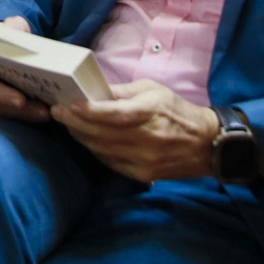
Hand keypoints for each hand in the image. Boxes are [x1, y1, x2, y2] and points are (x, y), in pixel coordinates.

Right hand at [0, 17, 52, 122]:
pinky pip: (11, 114)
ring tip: (42, 111)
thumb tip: (17, 29)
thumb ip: (12, 28)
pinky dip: (27, 115)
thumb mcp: (11, 28)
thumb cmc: (9, 39)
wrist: (14, 52)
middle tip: (22, 101)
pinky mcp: (0, 107)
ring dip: (20, 112)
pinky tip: (44, 113)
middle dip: (3, 97)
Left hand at [51, 80, 218, 182]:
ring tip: (68, 123)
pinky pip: (110, 162)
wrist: (206, 144)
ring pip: (101, 149)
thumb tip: (94, 91)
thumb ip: (122, 92)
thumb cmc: (177, 110)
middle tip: (57, 112)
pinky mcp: (142, 174)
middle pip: (101, 134)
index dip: (87, 111)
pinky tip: (87, 139)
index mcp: (150, 112)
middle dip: (74, 122)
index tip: (67, 104)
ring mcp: (143, 159)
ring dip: (81, 136)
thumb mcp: (152, 90)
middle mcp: (146, 139)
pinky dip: (95, 150)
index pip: (113, 115)